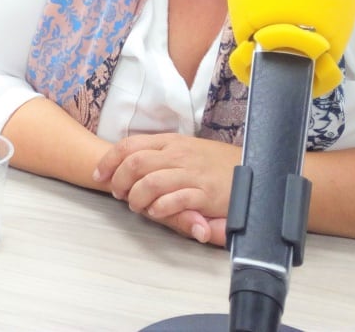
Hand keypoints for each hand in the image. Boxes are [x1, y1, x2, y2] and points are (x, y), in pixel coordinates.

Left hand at [93, 133, 240, 245]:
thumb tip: (130, 162)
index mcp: (171, 141)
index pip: (129, 145)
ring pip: (150, 182)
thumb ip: (161, 153)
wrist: (256, 169)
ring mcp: (192, 173)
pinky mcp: (205, 194)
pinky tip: (157, 211)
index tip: (98, 175)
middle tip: (119, 195)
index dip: (109, 161)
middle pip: (134, 163)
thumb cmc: (217, 163)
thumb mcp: (186, 149)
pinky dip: (161, 207)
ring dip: (136, 198)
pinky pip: (175, 200)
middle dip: (119, 181)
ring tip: (137, 207)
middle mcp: (178, 154)